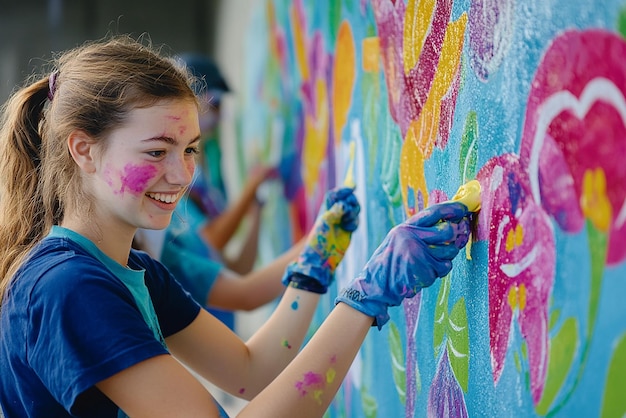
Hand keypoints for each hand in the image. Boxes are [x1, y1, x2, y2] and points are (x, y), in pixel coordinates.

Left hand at [282, 187, 359, 292]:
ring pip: (355, 209)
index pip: (336, 194)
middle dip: (351, 203)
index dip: (344, 189)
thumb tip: (344, 204)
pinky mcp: (348, 229)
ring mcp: (342, 220)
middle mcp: (335, 212)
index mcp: (327, 207)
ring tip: (346, 223)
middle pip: (349, 199)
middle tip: (348, 210)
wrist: (321, 257)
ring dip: (354, 214)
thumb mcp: (326, 223)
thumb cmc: (319, 239)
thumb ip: (335, 211)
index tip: (352, 186)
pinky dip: (354, 223)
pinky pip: (356, 220)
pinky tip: (349, 229)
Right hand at [335, 201, 470, 327]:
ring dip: (445, 258)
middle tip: (453, 242)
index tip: (464, 208)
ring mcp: (418, 254)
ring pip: (449, 252)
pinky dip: (439, 271)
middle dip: (454, 238)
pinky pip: (444, 268)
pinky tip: (425, 272)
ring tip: (430, 262)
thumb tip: (450, 226)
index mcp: (405, 227)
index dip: (451, 209)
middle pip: (446, 232)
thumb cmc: (392, 262)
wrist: (379, 284)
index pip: (433, 212)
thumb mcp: (400, 239)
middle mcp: (411, 237)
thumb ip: (419, 232)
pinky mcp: (424, 270)